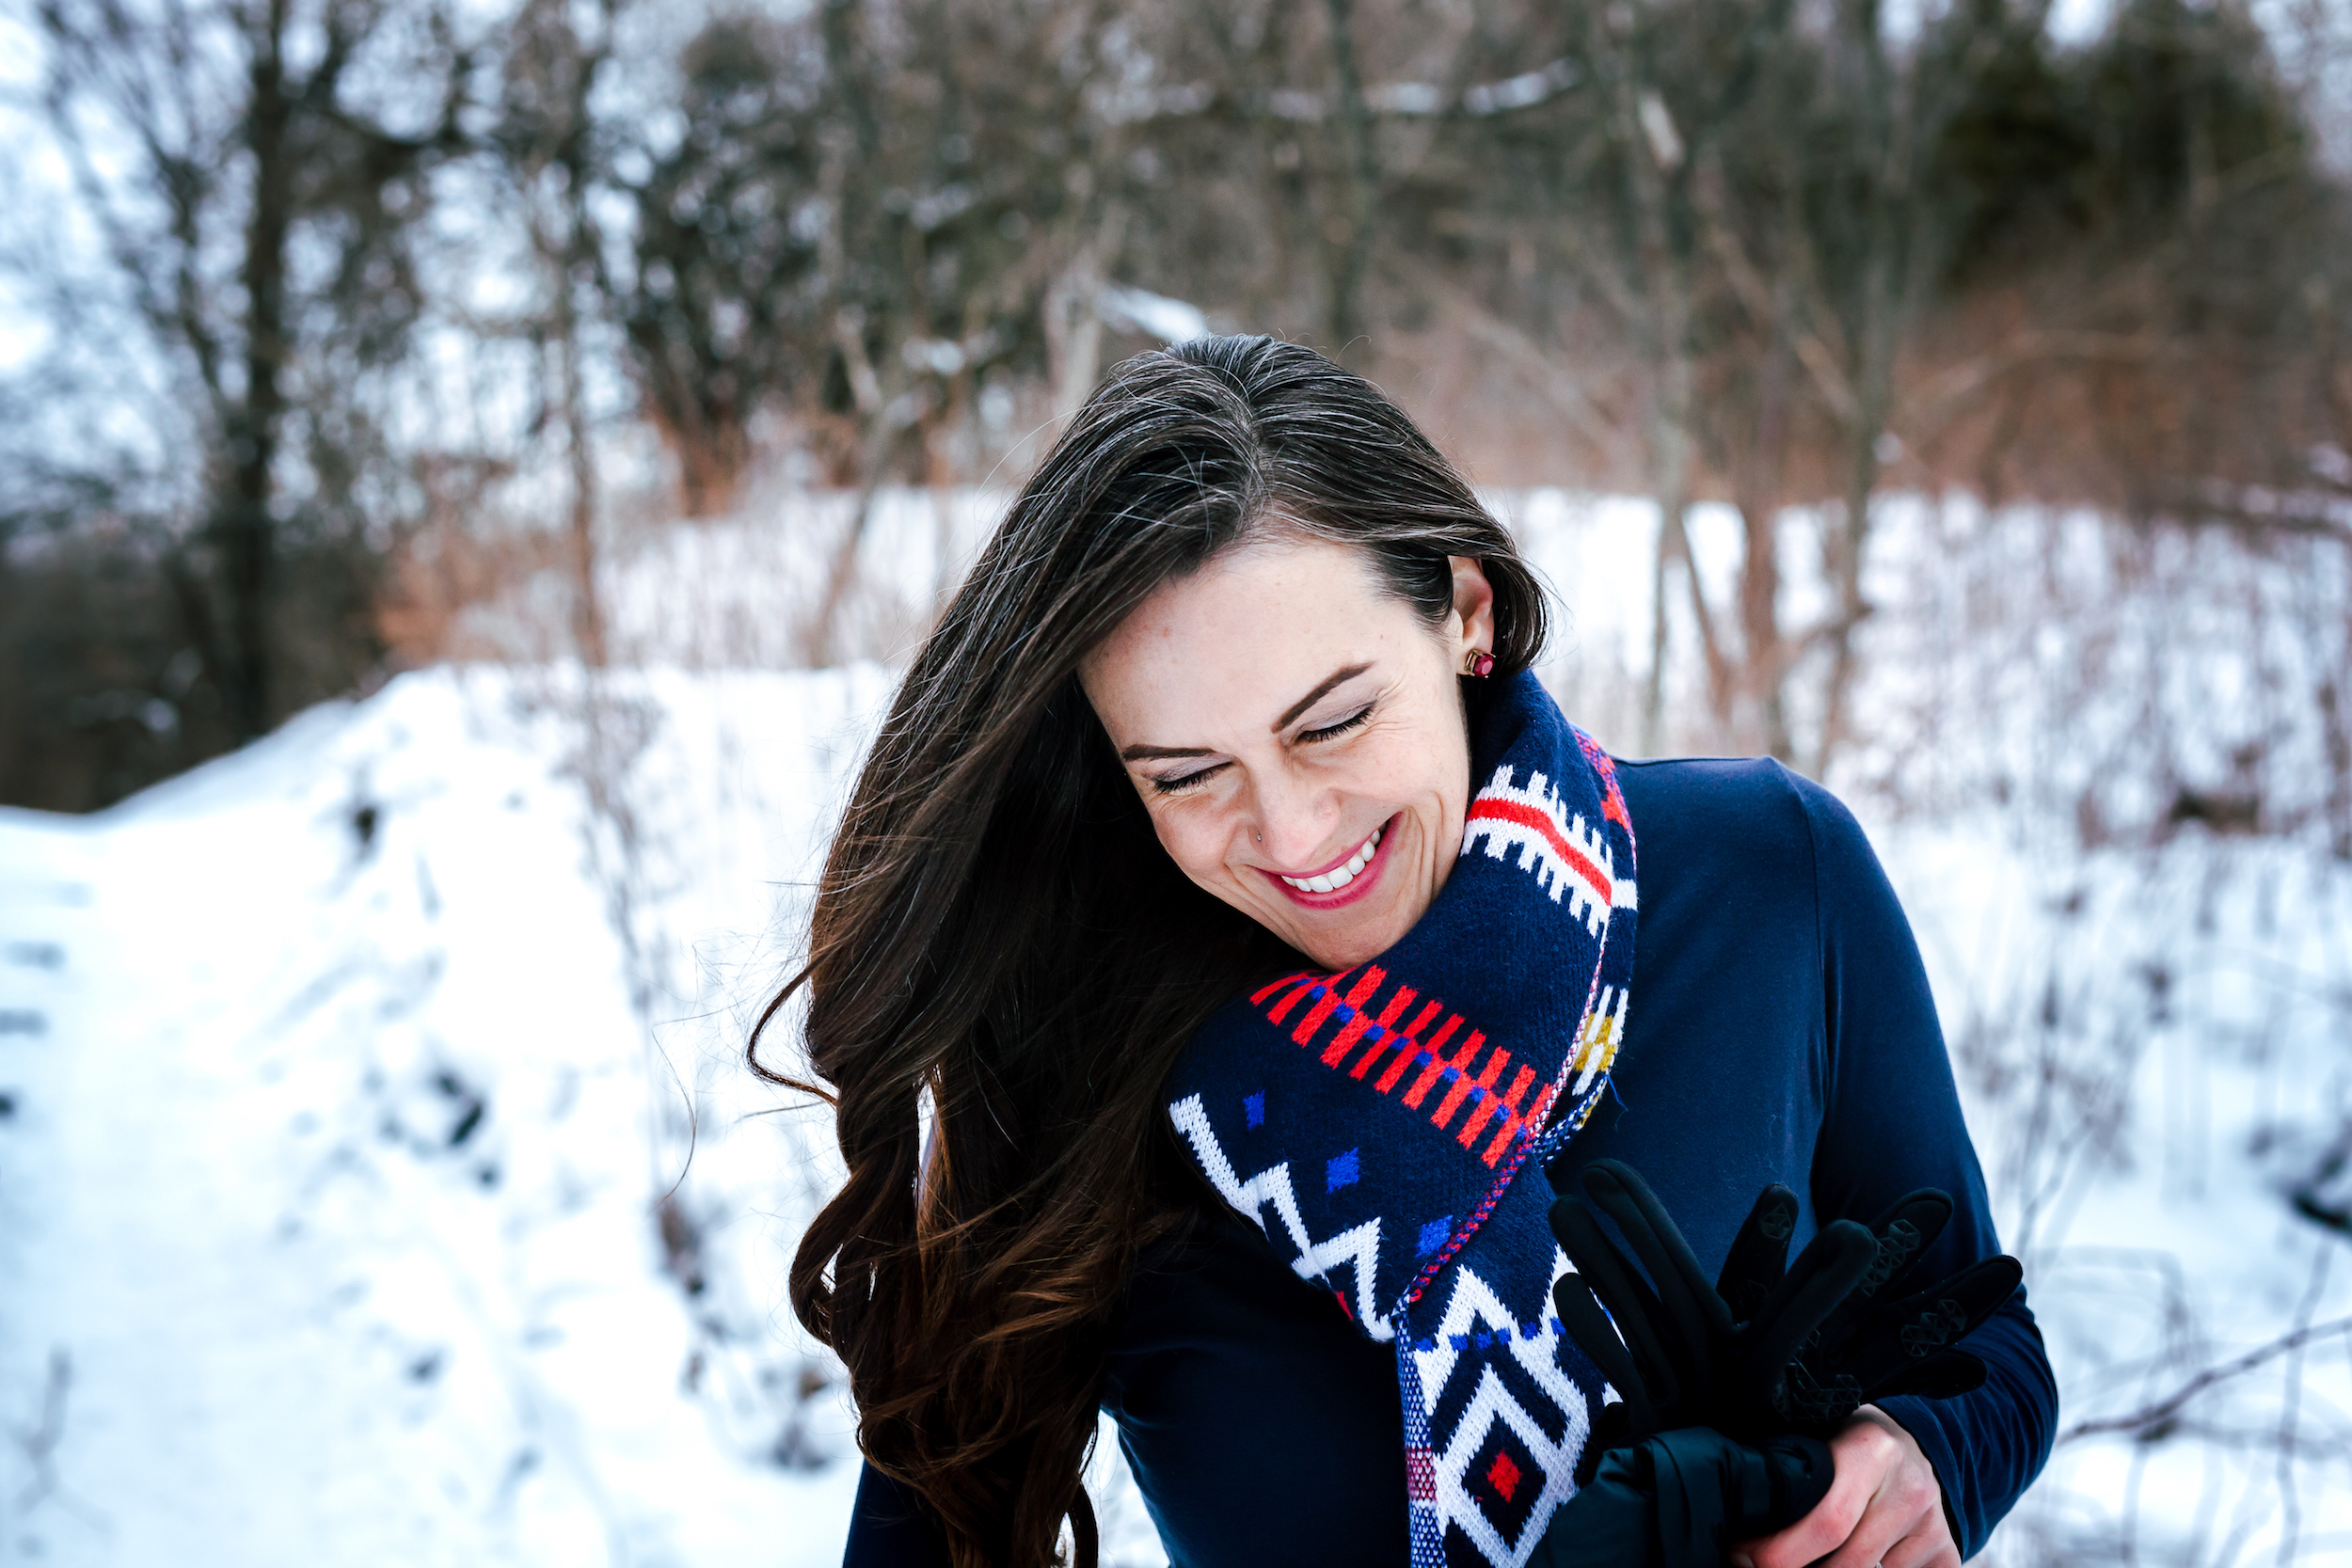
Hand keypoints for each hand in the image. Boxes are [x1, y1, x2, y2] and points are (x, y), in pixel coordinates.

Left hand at [1729, 1406, 1957, 1567]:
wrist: (1912, 1441)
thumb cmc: (1846, 1442)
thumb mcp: (1819, 1437)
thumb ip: (1789, 1470)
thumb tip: (1737, 1512)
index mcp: (1870, 1449)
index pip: (1825, 1520)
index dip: (1778, 1551)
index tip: (1743, 1556)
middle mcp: (1909, 1486)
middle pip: (1846, 1561)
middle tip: (1759, 1566)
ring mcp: (1932, 1522)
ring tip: (1801, 1560)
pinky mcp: (1948, 1549)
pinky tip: (1842, 1563)